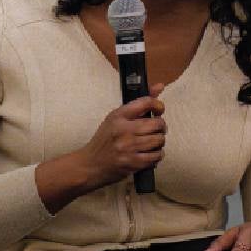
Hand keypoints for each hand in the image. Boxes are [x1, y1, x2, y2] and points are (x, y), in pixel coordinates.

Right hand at [37, 84, 167, 211]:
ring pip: (159, 140)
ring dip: (159, 142)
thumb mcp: (116, 118)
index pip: (146, 102)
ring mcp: (128, 147)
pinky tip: (150, 154)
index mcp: (118, 116)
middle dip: (160, 127)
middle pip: (157, 124)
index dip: (158, 106)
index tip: (158, 111)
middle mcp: (123, 130)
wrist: (90, 164)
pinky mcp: (132, 163)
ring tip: (152, 143)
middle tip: (156, 130)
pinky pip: (156, 156)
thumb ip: (139, 103)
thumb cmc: (104, 140)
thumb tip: (160, 86)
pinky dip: (157, 155)